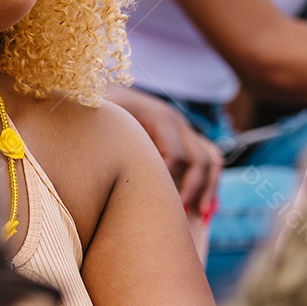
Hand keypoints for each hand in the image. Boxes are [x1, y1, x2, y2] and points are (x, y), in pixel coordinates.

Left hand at [107, 85, 221, 216]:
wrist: (105, 90)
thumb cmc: (98, 110)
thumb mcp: (98, 117)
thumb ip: (100, 137)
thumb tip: (95, 165)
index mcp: (159, 118)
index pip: (175, 157)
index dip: (167, 183)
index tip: (153, 204)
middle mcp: (177, 121)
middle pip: (198, 160)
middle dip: (191, 189)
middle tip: (177, 214)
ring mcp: (184, 128)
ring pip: (211, 159)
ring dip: (208, 187)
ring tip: (201, 214)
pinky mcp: (185, 136)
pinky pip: (211, 157)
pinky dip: (211, 180)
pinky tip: (205, 206)